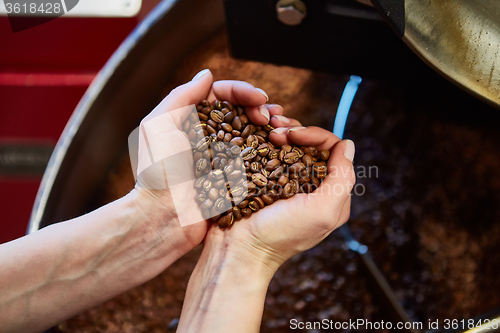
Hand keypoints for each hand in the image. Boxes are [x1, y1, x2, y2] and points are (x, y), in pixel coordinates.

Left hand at [129, 69, 276, 256]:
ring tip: (282, 127)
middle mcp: (210, 136)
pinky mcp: (236, 178)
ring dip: (269, 126)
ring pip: (253, 133)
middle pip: (241, 112)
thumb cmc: (158, 172)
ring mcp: (224, 157)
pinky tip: (282, 147)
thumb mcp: (158, 125)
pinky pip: (257, 160)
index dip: (242, 91)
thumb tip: (207, 74)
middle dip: (260, 108)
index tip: (259, 98)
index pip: (222, 96)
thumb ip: (181, 96)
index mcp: (192, 121)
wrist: (165, 217)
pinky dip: (271, 150)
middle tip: (271, 115)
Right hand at [201, 120, 355, 269]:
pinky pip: (268, 154)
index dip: (315, 136)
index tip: (294, 135)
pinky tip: (256, 136)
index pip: (333, 151)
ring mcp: (285, 183)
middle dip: (295, 130)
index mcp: (331, 194)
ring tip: (266, 129)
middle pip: (310, 145)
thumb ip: (342, 178)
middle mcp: (310, 186)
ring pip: (289, 146)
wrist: (238, 249)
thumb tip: (347, 143)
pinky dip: (263, 141)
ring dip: (279, 132)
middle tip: (275, 129)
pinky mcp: (263, 181)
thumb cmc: (280, 235)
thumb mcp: (322, 211)